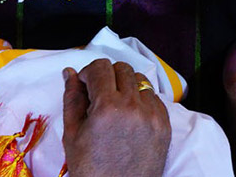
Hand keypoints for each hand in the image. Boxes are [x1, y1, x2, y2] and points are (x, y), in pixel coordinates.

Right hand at [62, 58, 171, 176]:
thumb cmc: (91, 170)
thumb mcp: (72, 136)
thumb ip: (72, 99)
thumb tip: (70, 73)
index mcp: (107, 108)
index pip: (101, 67)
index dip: (89, 73)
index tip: (86, 84)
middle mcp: (134, 106)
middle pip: (122, 68)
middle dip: (107, 76)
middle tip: (98, 95)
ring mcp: (153, 113)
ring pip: (140, 80)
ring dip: (125, 86)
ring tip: (115, 107)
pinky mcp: (165, 122)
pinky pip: (153, 97)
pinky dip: (140, 100)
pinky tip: (129, 117)